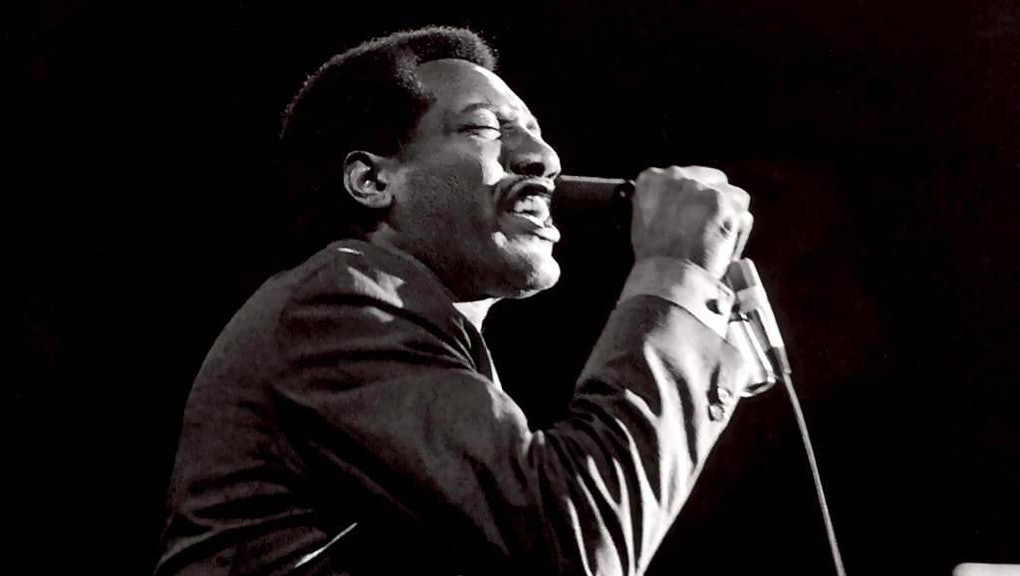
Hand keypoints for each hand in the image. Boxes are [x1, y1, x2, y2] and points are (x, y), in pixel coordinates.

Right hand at [630, 166, 752, 278]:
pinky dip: (739, 236)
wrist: (666, 277)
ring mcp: (703, 189)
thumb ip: (662, 205)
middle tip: (711, 228)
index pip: (683, 177)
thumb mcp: (643, 222)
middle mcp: (677, 177)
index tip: (694, 214)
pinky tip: (725, 251)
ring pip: (734, 196)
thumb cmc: (653, 260)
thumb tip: (679, 208)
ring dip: (731, 217)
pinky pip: (743, 218)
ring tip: (719, 241)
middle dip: (716, 202)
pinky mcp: (726, 205)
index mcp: (652, 180)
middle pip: (714, 179)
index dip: (693, 198)